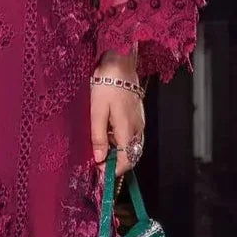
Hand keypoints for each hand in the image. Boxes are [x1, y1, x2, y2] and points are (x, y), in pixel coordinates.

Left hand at [90, 51, 145, 175]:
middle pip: (131, 155)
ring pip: (131, 146)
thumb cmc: (106, 84)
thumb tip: (99, 159)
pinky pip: (131, 135)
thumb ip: (99, 137)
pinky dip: (121, 141)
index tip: (100, 174)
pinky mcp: (137, 114)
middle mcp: (137, 128)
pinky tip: (108, 135)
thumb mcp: (97, 111)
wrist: (120, 62)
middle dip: (116, 163)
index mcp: (127, 129)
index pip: (126, 160)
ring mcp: (139, 121)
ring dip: (118, 152)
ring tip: (100, 150)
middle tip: (98, 164)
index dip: (114, 171)